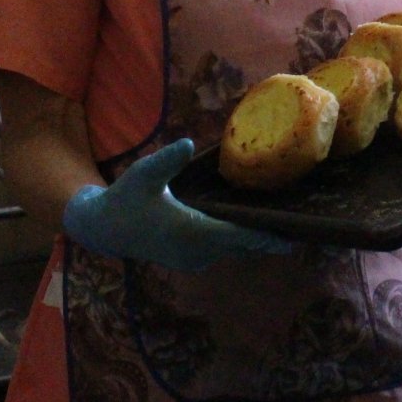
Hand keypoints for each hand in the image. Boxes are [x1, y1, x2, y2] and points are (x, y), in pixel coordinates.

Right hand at [61, 139, 293, 270]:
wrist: (102, 229)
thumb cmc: (124, 198)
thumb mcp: (142, 175)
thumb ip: (166, 160)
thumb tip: (186, 141)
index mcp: (190, 231)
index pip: (237, 235)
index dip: (265, 236)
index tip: (291, 237)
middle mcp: (196, 251)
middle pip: (242, 244)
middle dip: (268, 238)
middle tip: (299, 228)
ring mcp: (193, 259)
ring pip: (233, 248)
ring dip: (253, 239)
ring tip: (282, 225)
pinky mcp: (189, 260)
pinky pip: (222, 250)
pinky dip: (237, 240)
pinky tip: (253, 227)